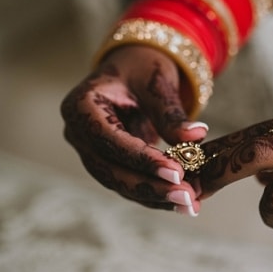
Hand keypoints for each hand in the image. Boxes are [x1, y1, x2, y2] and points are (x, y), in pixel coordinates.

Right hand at [61, 46, 208, 214]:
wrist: (132, 69)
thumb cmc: (140, 67)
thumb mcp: (155, 81)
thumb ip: (170, 111)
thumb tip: (195, 136)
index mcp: (80, 107)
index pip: (109, 139)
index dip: (141, 159)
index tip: (176, 172)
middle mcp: (78, 134)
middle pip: (110, 169)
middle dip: (149, 186)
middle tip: (186, 196)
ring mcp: (89, 151)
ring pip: (118, 182)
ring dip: (154, 196)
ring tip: (190, 204)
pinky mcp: (105, 163)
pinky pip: (127, 183)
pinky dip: (154, 194)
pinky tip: (181, 202)